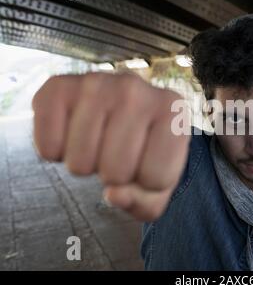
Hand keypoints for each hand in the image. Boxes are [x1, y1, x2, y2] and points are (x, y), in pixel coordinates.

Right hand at [32, 72, 189, 220]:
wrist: (121, 113)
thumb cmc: (146, 151)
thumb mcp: (158, 185)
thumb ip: (144, 201)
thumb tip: (114, 194)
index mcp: (172, 109)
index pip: (156, 177)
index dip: (148, 183)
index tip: (148, 161)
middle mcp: (136, 88)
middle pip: (116, 171)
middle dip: (115, 175)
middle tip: (118, 152)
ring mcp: (96, 82)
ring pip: (80, 163)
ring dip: (85, 164)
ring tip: (97, 142)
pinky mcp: (58, 85)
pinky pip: (47, 146)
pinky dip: (55, 152)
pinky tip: (72, 134)